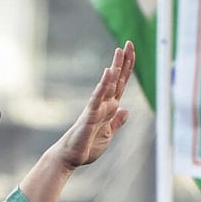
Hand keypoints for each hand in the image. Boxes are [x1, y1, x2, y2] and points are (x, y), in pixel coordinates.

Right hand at [52, 40, 133, 168]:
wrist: (70, 157)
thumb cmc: (86, 147)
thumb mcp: (108, 134)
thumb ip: (116, 122)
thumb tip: (125, 109)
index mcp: (109, 108)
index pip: (121, 84)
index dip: (127, 69)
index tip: (130, 52)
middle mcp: (103, 104)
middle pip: (116, 79)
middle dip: (123, 62)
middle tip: (128, 43)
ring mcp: (96, 108)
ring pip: (108, 84)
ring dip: (115, 68)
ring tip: (119, 51)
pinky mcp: (90, 115)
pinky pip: (98, 97)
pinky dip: (104, 85)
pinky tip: (109, 72)